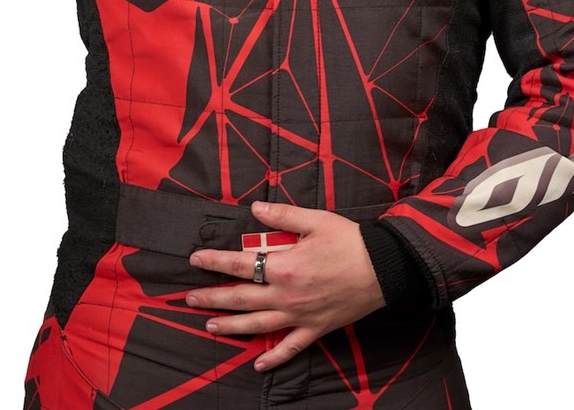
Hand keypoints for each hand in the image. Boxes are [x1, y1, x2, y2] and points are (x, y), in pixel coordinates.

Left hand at [185, 201, 384, 372]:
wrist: (384, 269)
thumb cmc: (349, 242)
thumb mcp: (315, 220)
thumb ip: (282, 217)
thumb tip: (255, 208)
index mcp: (284, 266)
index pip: (240, 264)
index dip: (214, 261)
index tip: (195, 259)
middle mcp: (287, 295)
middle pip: (241, 298)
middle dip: (213, 298)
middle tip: (189, 299)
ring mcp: (300, 315)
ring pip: (258, 325)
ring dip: (231, 326)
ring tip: (210, 327)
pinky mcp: (316, 329)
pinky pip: (290, 348)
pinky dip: (273, 358)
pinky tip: (257, 365)